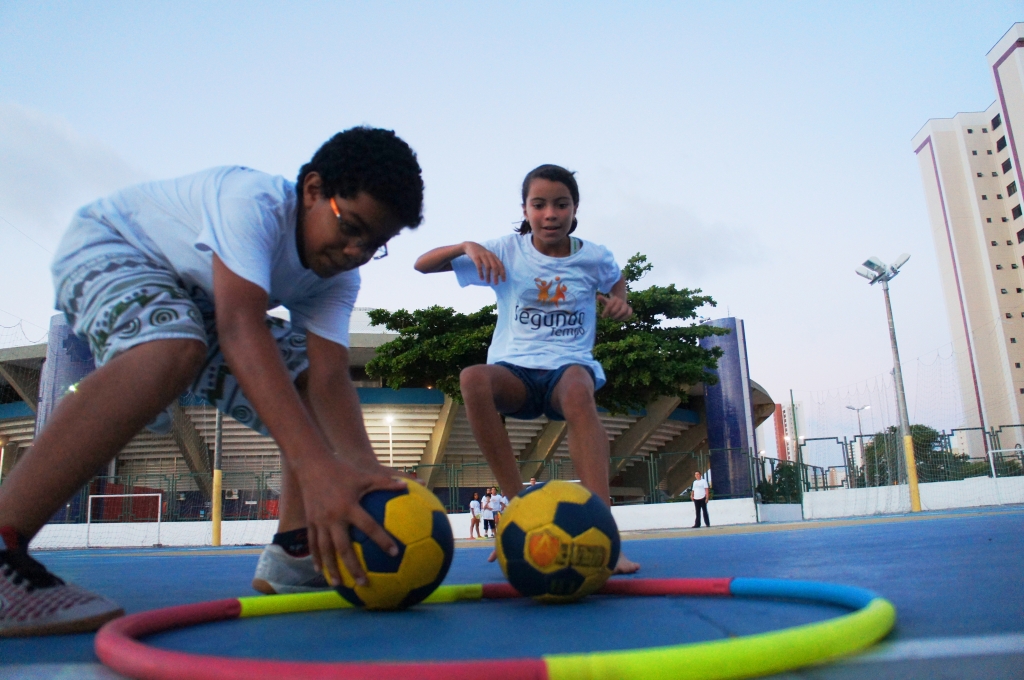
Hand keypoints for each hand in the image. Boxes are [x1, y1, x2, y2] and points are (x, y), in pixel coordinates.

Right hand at [298, 456, 404, 586]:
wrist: (312, 465)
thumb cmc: (343, 470)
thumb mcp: (365, 475)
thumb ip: (386, 482)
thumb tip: (408, 485)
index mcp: (349, 507)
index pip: (369, 527)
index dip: (382, 539)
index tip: (394, 553)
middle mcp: (333, 517)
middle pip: (344, 548)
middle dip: (354, 567)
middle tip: (364, 583)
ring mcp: (319, 521)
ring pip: (325, 550)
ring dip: (332, 569)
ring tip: (339, 585)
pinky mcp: (310, 522)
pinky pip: (313, 544)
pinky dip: (317, 558)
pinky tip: (321, 571)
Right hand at [463, 242, 505, 284]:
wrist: (470, 246)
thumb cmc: (481, 254)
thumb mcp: (489, 257)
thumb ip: (494, 264)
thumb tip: (499, 274)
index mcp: (493, 256)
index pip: (500, 265)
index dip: (503, 273)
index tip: (503, 280)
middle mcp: (489, 255)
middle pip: (495, 266)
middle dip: (496, 276)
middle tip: (496, 283)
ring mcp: (482, 256)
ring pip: (487, 267)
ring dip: (488, 275)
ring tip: (488, 282)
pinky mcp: (476, 257)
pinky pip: (479, 266)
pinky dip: (481, 273)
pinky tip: (481, 278)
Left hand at [597, 293, 632, 320]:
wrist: (620, 302)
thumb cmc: (611, 303)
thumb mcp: (606, 301)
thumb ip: (602, 299)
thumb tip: (598, 296)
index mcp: (615, 299)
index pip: (609, 305)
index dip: (605, 312)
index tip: (603, 316)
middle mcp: (621, 301)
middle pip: (615, 310)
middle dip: (611, 314)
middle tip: (610, 315)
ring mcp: (626, 305)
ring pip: (623, 312)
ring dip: (618, 317)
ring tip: (615, 318)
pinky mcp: (630, 310)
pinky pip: (629, 314)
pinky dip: (625, 317)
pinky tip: (620, 319)